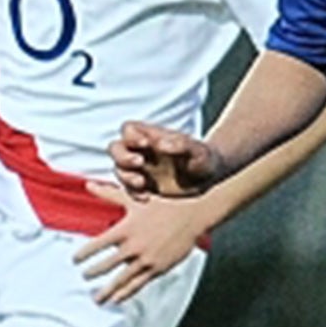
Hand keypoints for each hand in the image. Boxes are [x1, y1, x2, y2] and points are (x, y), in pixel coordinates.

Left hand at [73, 182, 210, 304]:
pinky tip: (117, 299)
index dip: (84, 254)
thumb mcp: (134, 199)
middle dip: (93, 272)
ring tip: (97, 299)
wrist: (192, 217)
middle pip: (107, 265)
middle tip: (84, 276)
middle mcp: (134, 247)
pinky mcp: (158, 268)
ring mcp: (146, 260)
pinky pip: (138, 284)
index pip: (98, 244)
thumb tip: (88, 184)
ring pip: (122, 279)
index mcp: (126, 230)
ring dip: (107, 290)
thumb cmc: (163, 206)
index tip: (75, 260)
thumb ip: (109, 194)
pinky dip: (126, 293)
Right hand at [109, 121, 223, 197]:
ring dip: (126, 177)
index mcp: (152, 135)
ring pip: (119, 169)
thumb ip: (181, 144)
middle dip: (123, 156)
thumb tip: (160, 143)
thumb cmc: (204, 157)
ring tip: (142, 184)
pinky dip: (134, 194)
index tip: (145, 144)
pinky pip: (128, 189)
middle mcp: (141, 151)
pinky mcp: (143, 186)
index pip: (129, 129)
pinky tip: (147, 198)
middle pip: (116, 148)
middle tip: (139, 163)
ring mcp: (140, 169)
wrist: (209, 176)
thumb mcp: (197, 150)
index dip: (131, 136)